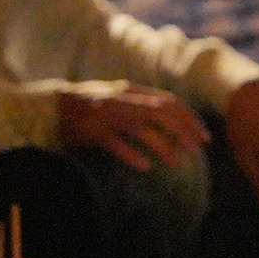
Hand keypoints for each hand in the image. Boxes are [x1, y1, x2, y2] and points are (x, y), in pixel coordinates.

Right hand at [57, 84, 208, 170]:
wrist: (54, 105)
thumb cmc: (91, 104)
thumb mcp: (120, 98)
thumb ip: (142, 104)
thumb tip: (172, 117)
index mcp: (132, 90)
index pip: (169, 101)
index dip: (190, 119)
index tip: (203, 137)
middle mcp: (123, 100)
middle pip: (161, 113)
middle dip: (183, 132)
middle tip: (197, 152)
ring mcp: (108, 115)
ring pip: (142, 129)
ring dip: (163, 146)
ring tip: (177, 164)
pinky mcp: (93, 131)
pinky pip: (116, 143)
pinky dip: (131, 155)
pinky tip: (145, 167)